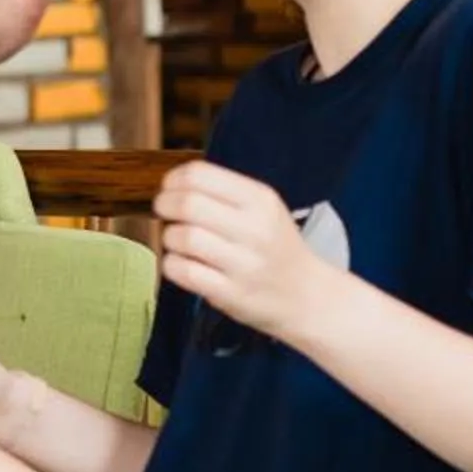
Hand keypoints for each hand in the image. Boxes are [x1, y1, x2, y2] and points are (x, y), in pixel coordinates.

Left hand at [153, 160, 345, 345]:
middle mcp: (255, 229)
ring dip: (169, 237)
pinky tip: (184, 264)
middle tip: (165, 213)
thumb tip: (170, 183)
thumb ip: (221, 192)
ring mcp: (244, 264)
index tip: (170, 189)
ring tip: (180, 242)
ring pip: (181, 237)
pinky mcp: (231, 293)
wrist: (308, 297)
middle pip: (186, 204)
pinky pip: (182, 270)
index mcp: (260, 200)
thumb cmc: (274, 247)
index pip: (199, 174)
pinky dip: (172, 264)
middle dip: (164, 205)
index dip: (173, 180)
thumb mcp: (263, 208)